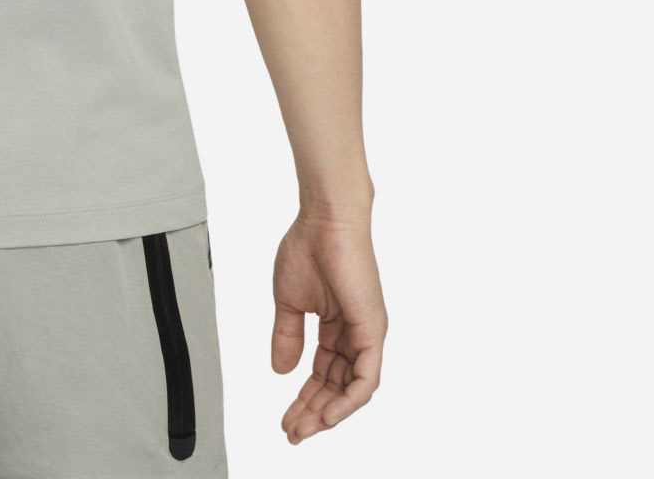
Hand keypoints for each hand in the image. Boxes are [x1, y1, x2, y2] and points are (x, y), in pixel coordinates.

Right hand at [271, 211, 386, 443]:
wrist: (324, 221)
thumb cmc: (307, 248)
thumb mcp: (288, 302)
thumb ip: (287, 336)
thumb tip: (280, 370)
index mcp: (337, 326)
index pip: (322, 373)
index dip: (304, 398)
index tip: (286, 418)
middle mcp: (355, 334)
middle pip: (336, 386)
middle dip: (313, 412)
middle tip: (292, 432)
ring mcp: (367, 333)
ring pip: (352, 389)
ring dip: (328, 412)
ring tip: (305, 428)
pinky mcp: (373, 330)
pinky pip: (366, 378)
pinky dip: (349, 400)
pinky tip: (329, 415)